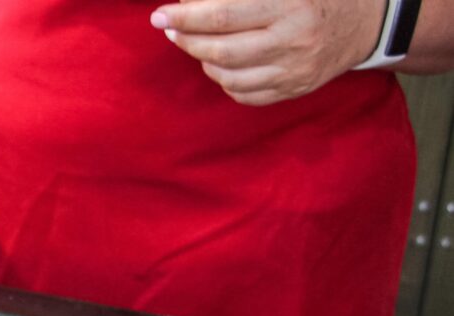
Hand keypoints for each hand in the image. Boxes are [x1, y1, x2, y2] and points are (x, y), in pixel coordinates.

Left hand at [150, 0, 386, 105]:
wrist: (366, 21)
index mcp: (291, 4)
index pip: (224, 14)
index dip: (187, 16)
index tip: (161, 15)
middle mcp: (294, 40)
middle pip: (221, 50)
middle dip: (187, 40)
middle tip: (171, 27)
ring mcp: (295, 70)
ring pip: (228, 76)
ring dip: (202, 60)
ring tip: (194, 43)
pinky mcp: (294, 89)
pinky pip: (244, 94)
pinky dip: (223, 80)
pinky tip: (219, 64)